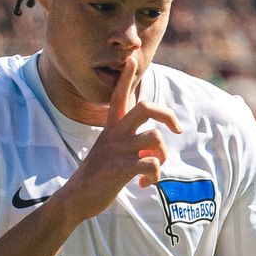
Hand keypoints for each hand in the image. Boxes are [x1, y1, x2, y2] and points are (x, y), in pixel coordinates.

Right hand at [56, 51, 171, 221]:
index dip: (127, 77)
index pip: (120, 95)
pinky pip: (152, 164)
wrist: (77, 197)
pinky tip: (145, 184)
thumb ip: (131, 143)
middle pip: (146, 107)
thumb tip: (156, 148)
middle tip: (178, 129)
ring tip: (153, 170)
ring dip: (162, 156)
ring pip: (156, 138)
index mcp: (112, 127)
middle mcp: (116, 133)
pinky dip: (156, 177)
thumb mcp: (110, 150)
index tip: (132, 59)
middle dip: (168, 115)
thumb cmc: (98, 174)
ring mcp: (119, 149)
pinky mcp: (121, 167)